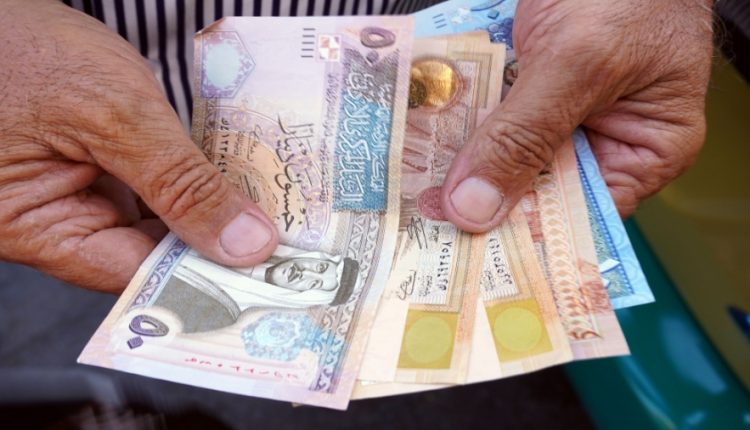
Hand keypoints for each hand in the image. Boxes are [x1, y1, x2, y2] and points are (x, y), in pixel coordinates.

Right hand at [0, 0, 278, 291]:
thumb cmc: (23, 49)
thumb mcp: (113, 115)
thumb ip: (182, 184)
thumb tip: (245, 245)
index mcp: (39, 230)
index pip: (141, 278)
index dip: (209, 276)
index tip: (273, 269)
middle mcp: (61, 223)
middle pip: (156, 253)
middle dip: (219, 241)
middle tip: (288, 233)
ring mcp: (81, 193)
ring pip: (163, 221)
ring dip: (212, 209)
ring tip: (274, 203)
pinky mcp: (101, 167)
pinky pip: (157, 188)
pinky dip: (194, 180)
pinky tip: (237, 172)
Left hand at [440, 0, 713, 231]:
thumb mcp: (580, 62)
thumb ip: (526, 136)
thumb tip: (475, 209)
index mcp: (645, 151)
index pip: (580, 218)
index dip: (526, 238)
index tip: (467, 256)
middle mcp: (602, 141)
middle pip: (536, 190)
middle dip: (484, 201)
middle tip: (423, 223)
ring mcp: (562, 113)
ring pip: (507, 154)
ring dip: (465, 163)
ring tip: (411, 189)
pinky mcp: (530, 87)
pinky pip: (493, 116)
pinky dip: (463, 124)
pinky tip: (422, 142)